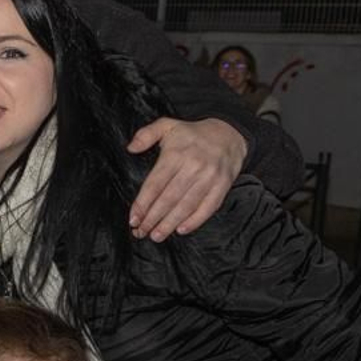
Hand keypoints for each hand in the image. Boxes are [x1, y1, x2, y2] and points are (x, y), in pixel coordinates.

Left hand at [127, 117, 245, 240]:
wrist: (229, 134)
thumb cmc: (192, 134)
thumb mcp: (167, 125)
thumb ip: (146, 134)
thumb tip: (131, 148)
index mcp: (175, 155)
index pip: (155, 184)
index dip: (142, 204)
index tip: (133, 219)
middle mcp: (193, 167)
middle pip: (169, 198)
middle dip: (153, 218)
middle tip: (140, 232)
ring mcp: (210, 177)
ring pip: (187, 205)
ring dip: (170, 224)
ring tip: (156, 235)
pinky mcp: (223, 185)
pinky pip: (209, 207)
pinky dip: (195, 220)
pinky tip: (182, 230)